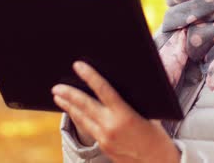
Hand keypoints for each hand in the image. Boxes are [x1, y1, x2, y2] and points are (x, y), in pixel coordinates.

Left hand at [52, 61, 179, 162]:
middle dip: (69, 94)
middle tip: (56, 86)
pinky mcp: (103, 147)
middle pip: (85, 106)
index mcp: (125, 115)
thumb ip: (133, 100)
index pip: (103, 90)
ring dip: (68, 106)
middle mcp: (111, 127)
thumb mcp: (149, 113)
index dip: (89, 76)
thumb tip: (121, 82)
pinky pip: (87, 129)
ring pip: (82, 119)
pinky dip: (78, 118)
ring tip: (57, 97)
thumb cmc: (157, 135)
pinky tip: (73, 112)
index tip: (78, 66)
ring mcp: (105, 139)